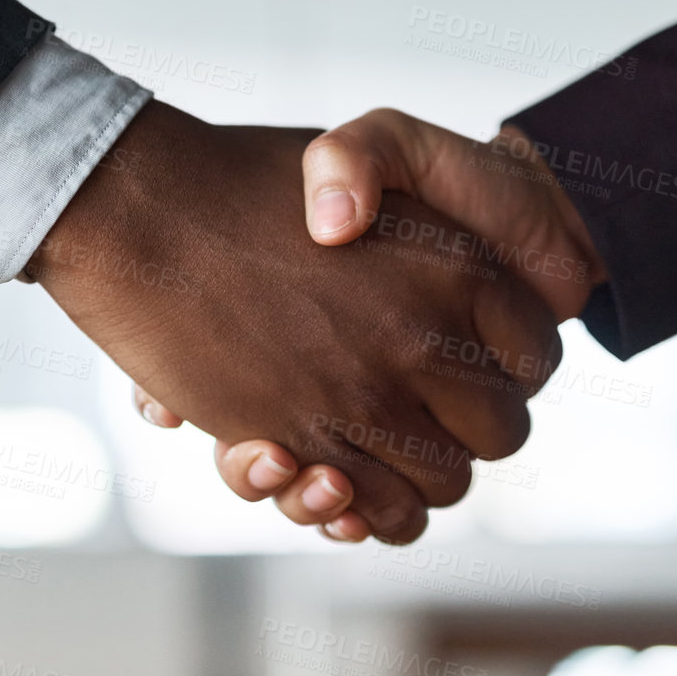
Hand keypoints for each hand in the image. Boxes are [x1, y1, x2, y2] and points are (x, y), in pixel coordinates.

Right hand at [33, 101, 567, 544]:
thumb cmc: (239, 179)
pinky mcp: (301, 441)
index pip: (536, 355)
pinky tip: (326, 477)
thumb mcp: (361, 164)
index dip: (507, 369)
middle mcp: (428, 338)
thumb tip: (448, 277)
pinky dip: (360, 510)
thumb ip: (422, 221)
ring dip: (411, 481)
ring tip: (364, 451)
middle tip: (416, 411)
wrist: (139, 209)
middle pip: (502, 431)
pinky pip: (372, 511)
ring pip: (443, 485)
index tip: (467, 365)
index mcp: (459, 265)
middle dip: (465, 432)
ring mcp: (366, 396)